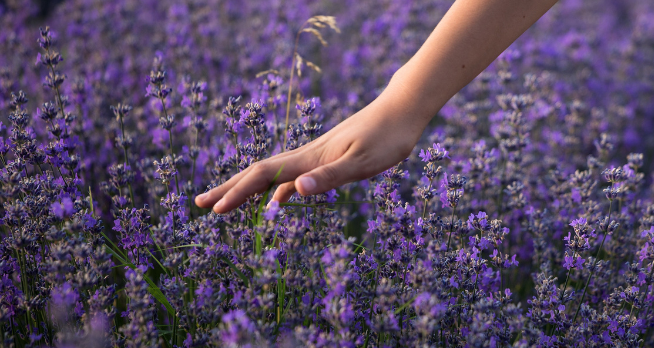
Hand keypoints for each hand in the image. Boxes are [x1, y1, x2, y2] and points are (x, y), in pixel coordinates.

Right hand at [194, 89, 427, 213]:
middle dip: (229, 190)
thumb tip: (294, 191)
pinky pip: (294, 177)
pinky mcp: (329, 158)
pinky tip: (277, 202)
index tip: (215, 211)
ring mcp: (316, 156)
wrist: (402, 110)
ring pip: (273, 175)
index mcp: (310, 158)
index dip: (237, 193)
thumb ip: (330, 177)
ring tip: (226, 205)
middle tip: (200, 205)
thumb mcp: (363, 162)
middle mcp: (307, 155)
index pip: (263, 176)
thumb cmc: (388, 136)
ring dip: (248, 190)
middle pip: (258, 174)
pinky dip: (278, 191)